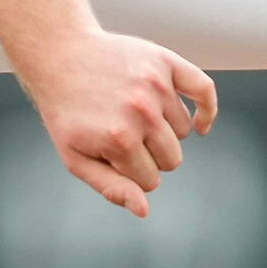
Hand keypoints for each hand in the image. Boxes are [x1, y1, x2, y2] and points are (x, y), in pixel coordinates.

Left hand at [20, 27, 218, 216]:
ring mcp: (155, 85)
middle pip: (172, 159)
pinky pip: (205, 90)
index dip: (132, 173)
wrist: (59, 57)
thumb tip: (144, 210)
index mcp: (119, 140)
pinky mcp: (164, 62)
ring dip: (164, 129)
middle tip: (124, 135)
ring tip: (134, 113)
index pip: (150, 181)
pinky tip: (201, 123)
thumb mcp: (75, 158)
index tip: (112, 156)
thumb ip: (110, 187)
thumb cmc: (66, 112)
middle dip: (150, 155)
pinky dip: (207, 110)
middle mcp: (141, 112)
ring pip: (184, 131)